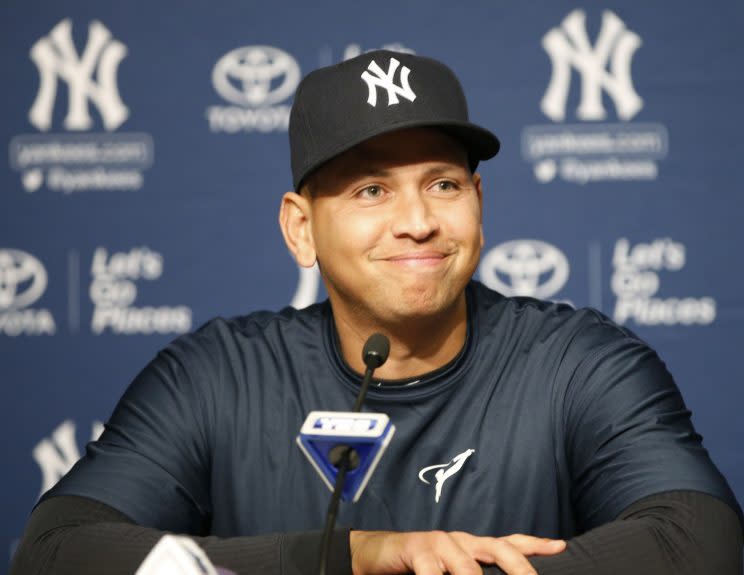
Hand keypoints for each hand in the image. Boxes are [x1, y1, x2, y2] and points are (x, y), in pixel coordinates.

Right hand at [349, 530, 565, 574]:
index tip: (560, 546)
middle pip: (498, 549)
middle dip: (520, 567)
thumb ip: (473, 574)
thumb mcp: (448, 571)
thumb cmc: (416, 566)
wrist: (373, 554)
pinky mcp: (417, 550)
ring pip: (468, 568)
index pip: (508, 543)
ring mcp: (439, 543)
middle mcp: (459, 541)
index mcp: (470, 546)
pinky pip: (433, 574)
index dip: (534, 544)